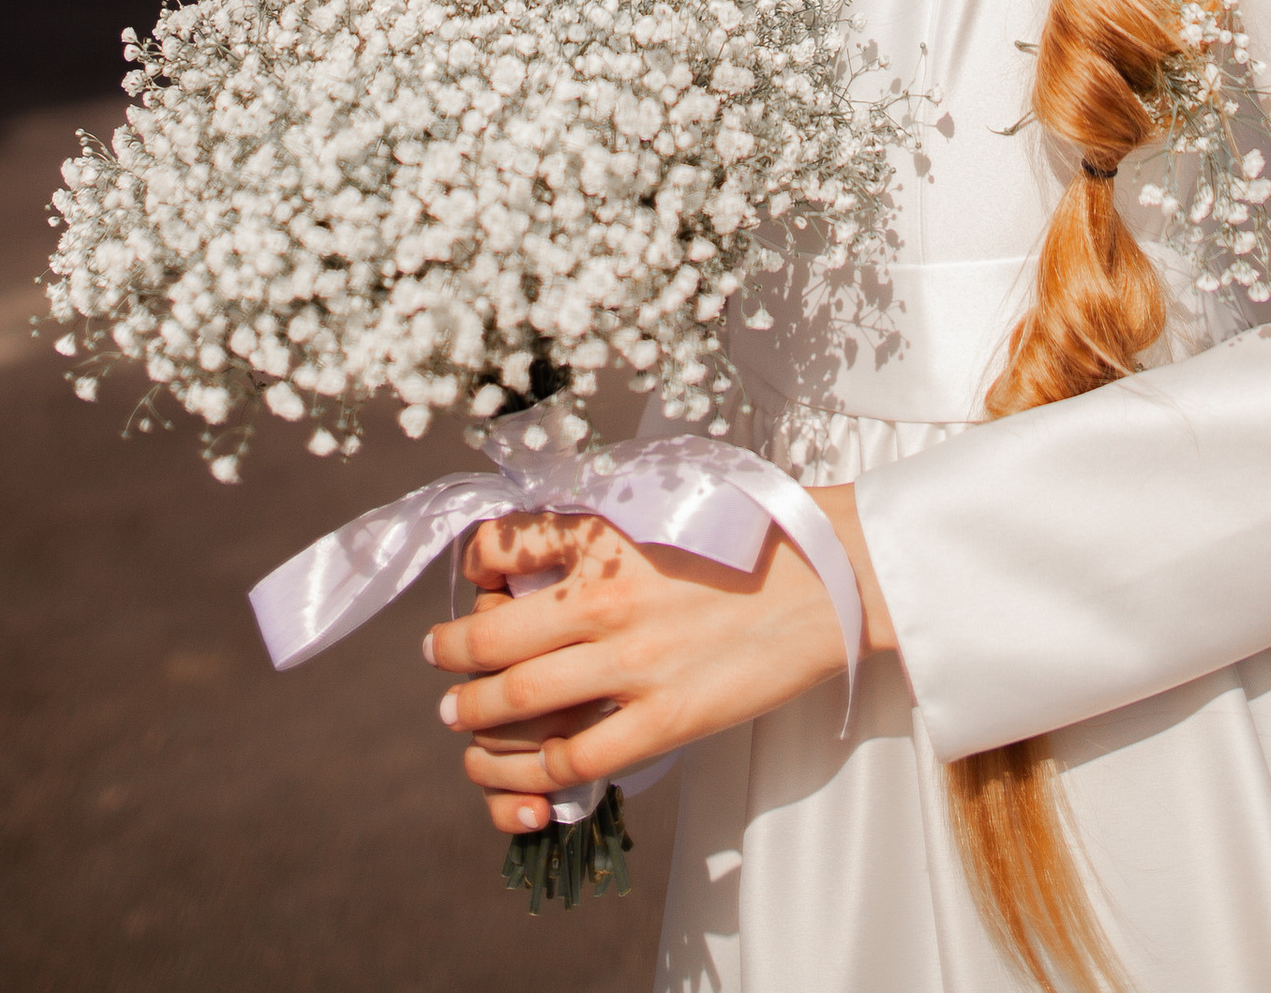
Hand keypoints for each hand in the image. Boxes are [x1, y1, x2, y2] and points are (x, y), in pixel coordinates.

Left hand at [427, 484, 894, 834]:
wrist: (830, 578)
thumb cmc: (756, 534)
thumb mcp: (672, 500)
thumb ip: (611, 520)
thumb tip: (558, 532)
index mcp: (606, 538)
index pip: (501, 546)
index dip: (474, 565)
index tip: (474, 579)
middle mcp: (605, 600)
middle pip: (491, 638)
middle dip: (452, 655)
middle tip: (440, 663)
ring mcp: (633, 665)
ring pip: (518, 702)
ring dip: (475, 718)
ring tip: (462, 720)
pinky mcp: (665, 720)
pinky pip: (576, 758)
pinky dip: (537, 770)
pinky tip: (530, 768)